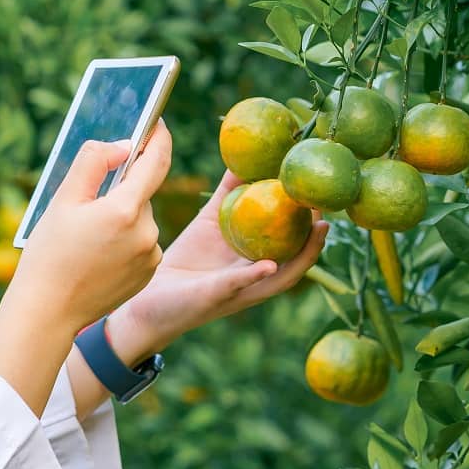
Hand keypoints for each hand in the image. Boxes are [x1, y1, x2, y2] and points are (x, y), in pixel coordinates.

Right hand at [0, 122, 172, 414]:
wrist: (48, 312)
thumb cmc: (50, 254)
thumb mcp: (64, 200)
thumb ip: (94, 162)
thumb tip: (123, 145)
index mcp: (126, 210)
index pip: (155, 161)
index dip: (158, 137)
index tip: (157, 121)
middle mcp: (147, 232)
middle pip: (141, 193)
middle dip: (119, 190)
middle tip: (85, 206)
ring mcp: (151, 255)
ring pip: (140, 219)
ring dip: (121, 217)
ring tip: (86, 239)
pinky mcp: (148, 273)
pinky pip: (142, 243)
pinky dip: (125, 240)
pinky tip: (98, 255)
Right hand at [109, 170, 328, 359]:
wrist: (142, 305)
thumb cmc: (180, 311)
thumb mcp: (211, 296)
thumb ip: (239, 281)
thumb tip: (272, 266)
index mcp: (259, 280)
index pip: (296, 262)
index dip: (313, 246)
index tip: (325, 224)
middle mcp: (251, 257)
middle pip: (284, 229)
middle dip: (299, 208)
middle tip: (309, 182)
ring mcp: (231, 238)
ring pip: (257, 208)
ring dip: (270, 187)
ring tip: (285, 161)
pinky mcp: (209, 224)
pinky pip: (225, 198)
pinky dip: (234, 180)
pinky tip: (242, 157)